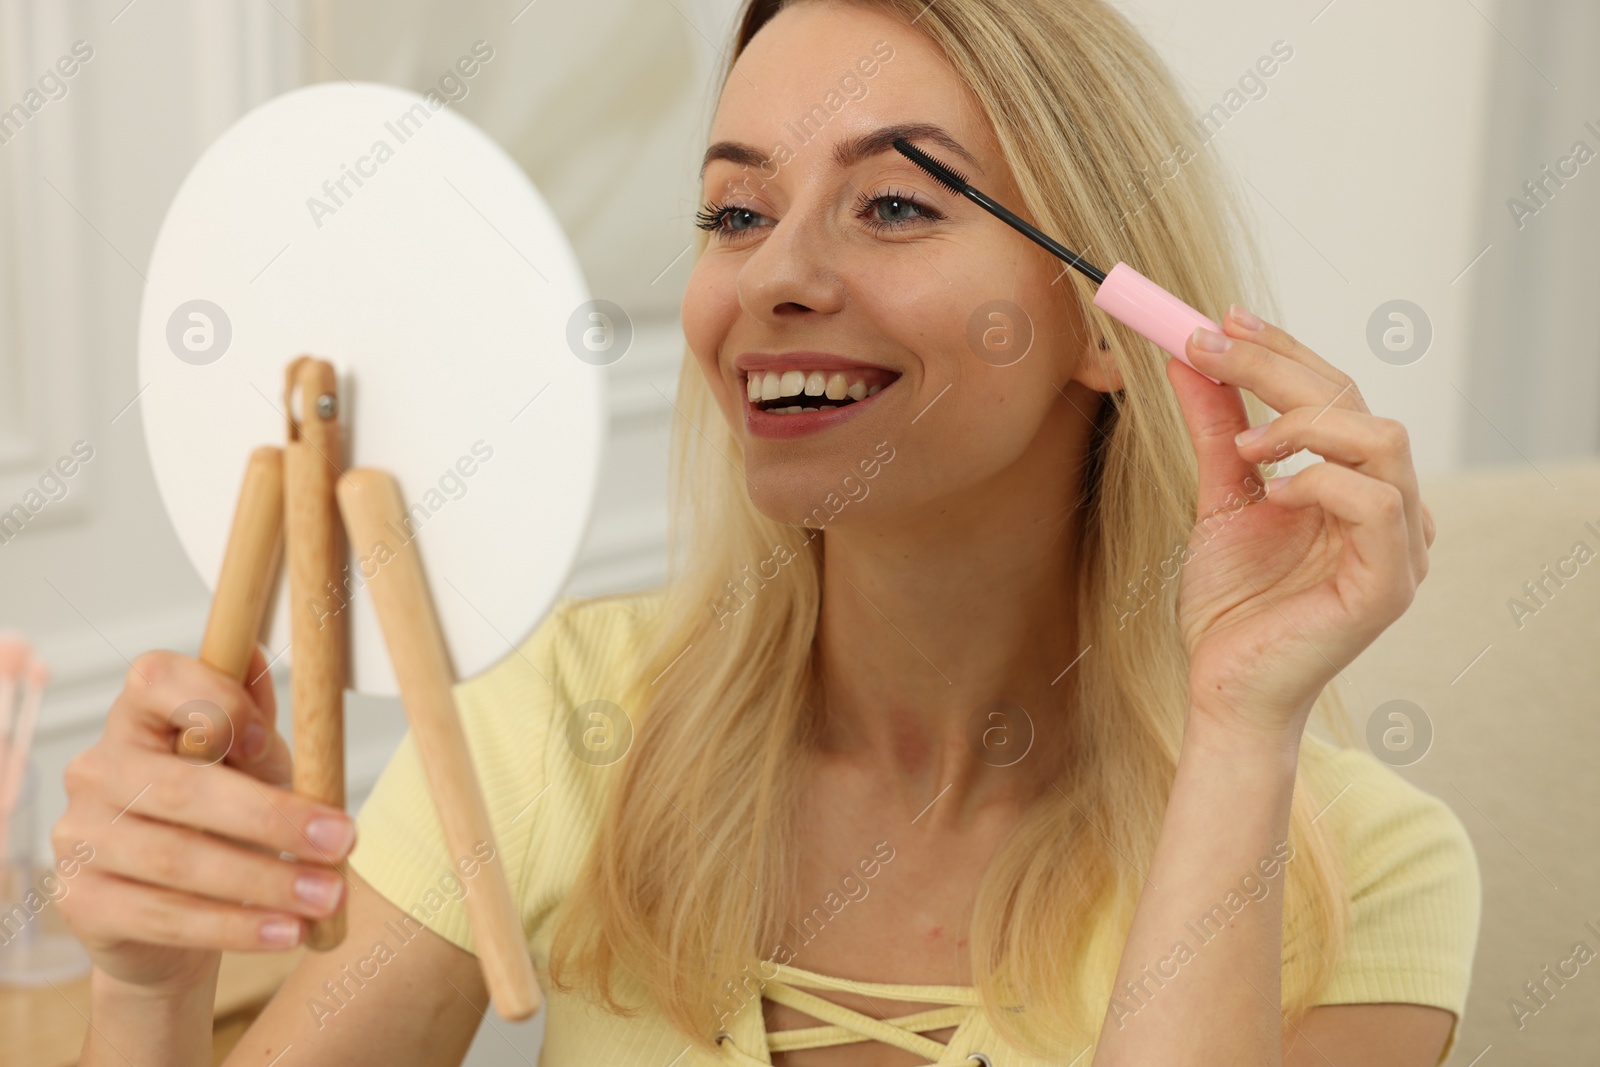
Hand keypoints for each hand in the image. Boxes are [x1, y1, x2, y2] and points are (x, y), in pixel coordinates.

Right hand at [51, 646, 355, 996]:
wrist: (173, 916)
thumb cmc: (221, 818)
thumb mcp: (251, 764)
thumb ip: (256, 723)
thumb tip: (258, 653)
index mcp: (138, 715)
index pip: (156, 679)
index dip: (216, 704)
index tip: (273, 741)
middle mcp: (98, 767)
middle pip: (183, 786)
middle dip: (273, 817)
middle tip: (342, 841)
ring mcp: (80, 834)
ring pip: (179, 858)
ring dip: (265, 881)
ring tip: (326, 896)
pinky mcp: (82, 899)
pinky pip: (165, 915)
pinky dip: (234, 926)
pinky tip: (284, 932)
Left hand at [1164, 306, 1434, 740]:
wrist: (1221, 687)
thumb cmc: (1231, 605)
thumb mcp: (1218, 499)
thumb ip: (1216, 431)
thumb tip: (1189, 359)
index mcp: (1358, 485)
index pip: (1336, 395)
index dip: (1282, 351)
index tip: (1220, 319)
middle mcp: (1392, 508)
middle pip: (1357, 403)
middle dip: (1278, 365)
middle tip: (1209, 343)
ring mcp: (1401, 547)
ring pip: (1384, 440)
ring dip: (1306, 424)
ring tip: (1245, 448)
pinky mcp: (1390, 585)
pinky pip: (1377, 504)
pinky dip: (1322, 483)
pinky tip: (1273, 494)